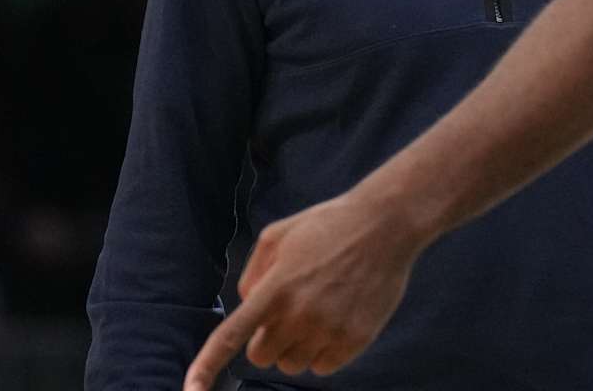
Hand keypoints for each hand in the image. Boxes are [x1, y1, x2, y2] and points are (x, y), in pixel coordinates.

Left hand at [183, 192, 420, 390]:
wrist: (386, 225)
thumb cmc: (329, 224)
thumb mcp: (278, 234)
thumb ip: (254, 273)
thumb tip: (246, 304)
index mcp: (275, 288)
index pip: (230, 336)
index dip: (206, 367)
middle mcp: (298, 314)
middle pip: (262, 357)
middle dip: (268, 340)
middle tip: (288, 312)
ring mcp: (328, 330)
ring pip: (292, 365)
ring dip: (296, 347)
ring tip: (317, 311)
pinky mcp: (354, 340)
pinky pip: (323, 367)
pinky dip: (323, 352)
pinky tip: (336, 320)